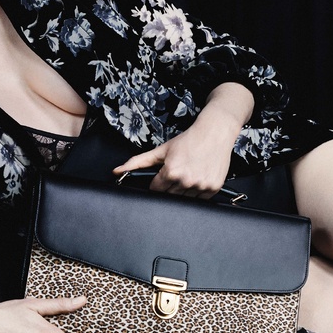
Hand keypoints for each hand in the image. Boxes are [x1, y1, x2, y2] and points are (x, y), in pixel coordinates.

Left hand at [113, 81, 253, 197]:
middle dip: (170, 186)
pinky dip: (197, 192)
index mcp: (171, 172)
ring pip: (184, 199)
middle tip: (177, 172)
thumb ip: (138, 162)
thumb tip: (117, 171)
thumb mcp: (161, 150)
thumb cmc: (189, 140)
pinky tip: (198, 177)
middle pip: (169, 195)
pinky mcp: (212, 188)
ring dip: (184, 190)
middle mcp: (186, 180)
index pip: (155, 190)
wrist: (215, 132)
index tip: (163, 175)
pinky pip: (199, 199)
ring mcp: (200, 185)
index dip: (157, 183)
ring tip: (189, 173)